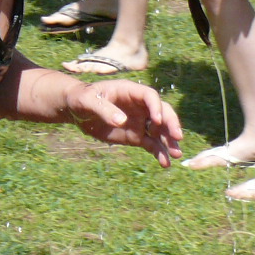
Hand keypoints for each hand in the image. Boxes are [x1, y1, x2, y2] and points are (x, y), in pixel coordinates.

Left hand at [63, 79, 183, 166]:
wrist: (77, 112)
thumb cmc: (81, 99)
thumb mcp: (87, 101)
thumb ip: (103, 109)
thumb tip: (122, 121)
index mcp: (130, 91)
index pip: (149, 96)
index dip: (156, 107)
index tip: (158, 120)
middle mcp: (140, 106)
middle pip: (162, 113)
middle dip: (171, 124)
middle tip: (177, 137)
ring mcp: (141, 122)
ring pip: (161, 131)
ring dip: (170, 142)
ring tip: (176, 155)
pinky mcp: (137, 137)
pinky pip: (152, 145)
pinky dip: (159, 153)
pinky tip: (165, 163)